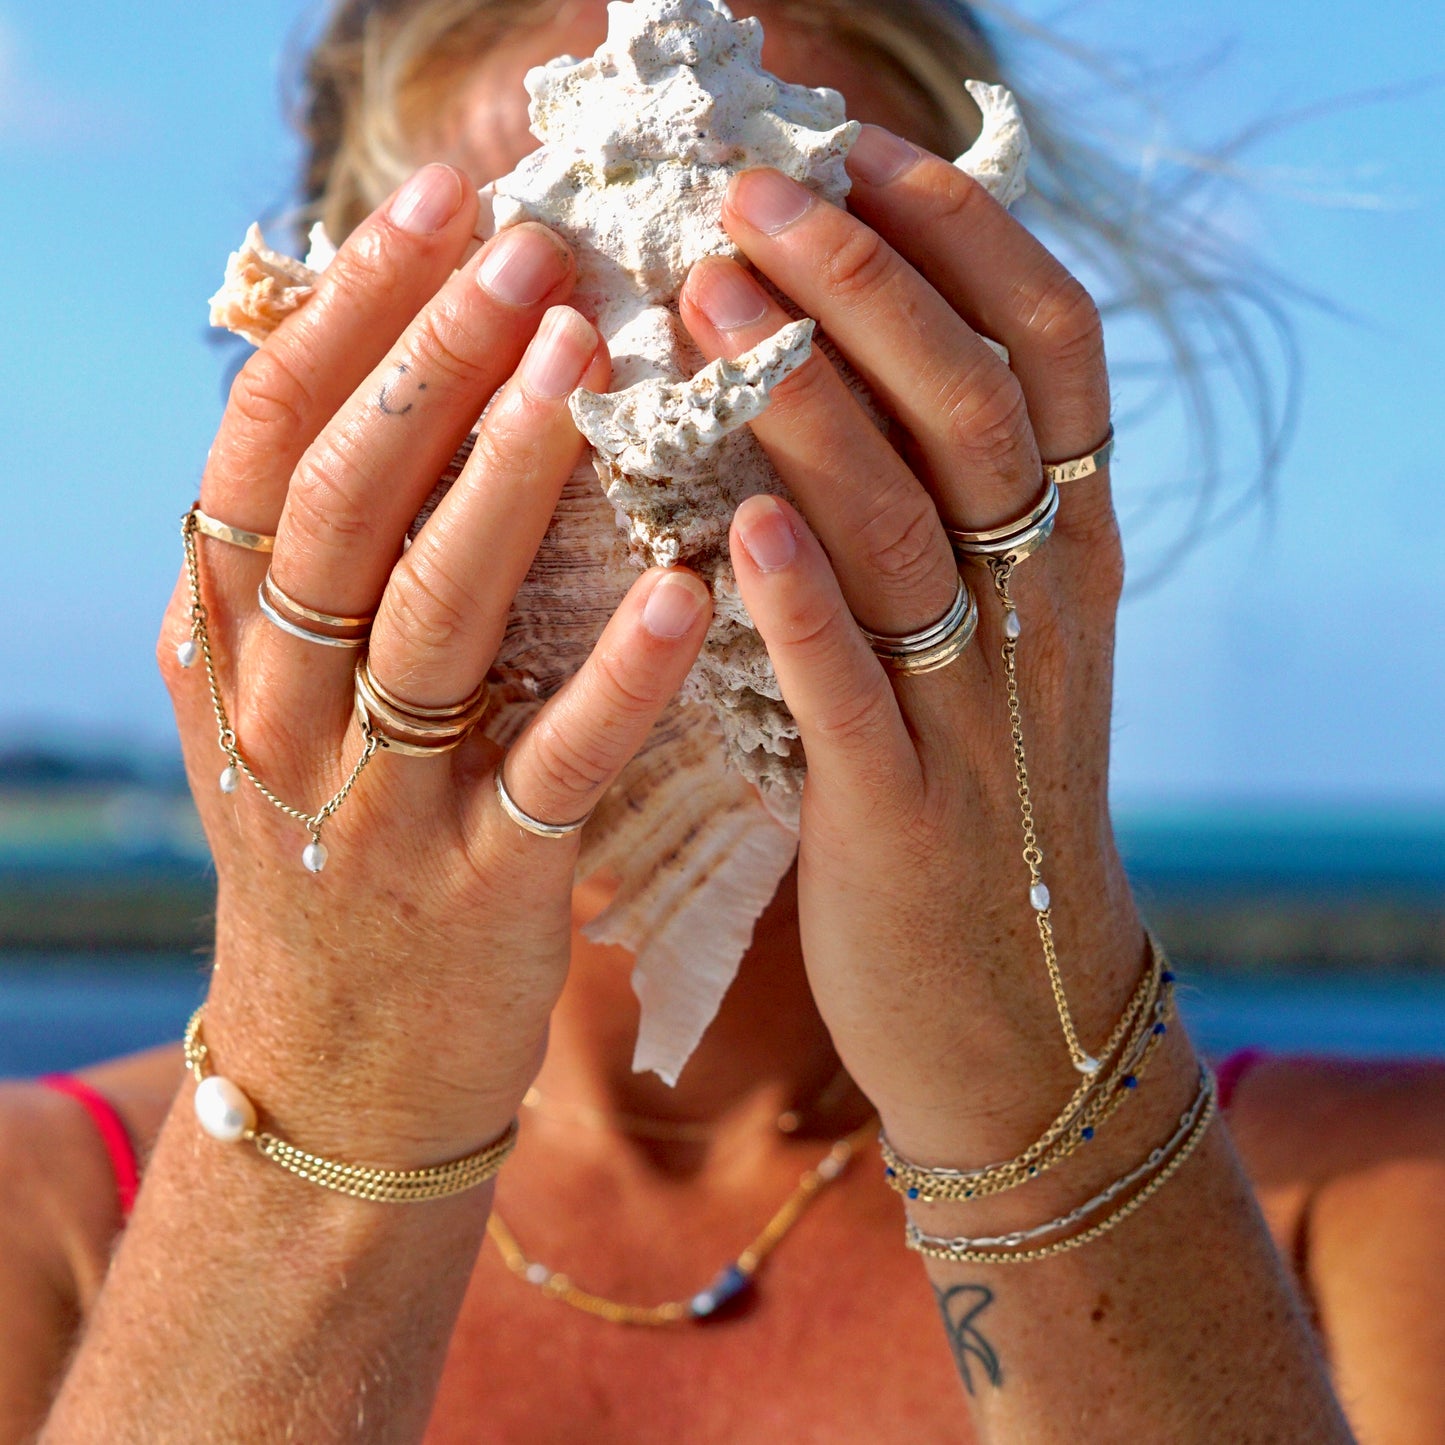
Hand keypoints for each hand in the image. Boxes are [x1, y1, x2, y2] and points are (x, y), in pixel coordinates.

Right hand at [160, 164, 711, 1162]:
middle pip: (343, 505)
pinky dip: (617, 679)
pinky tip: (688, 589)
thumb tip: (408, 380)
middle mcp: (282, 713)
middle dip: (428, 362)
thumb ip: (332, 568)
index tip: (442, 203)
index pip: (268, 444)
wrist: (346, 1071)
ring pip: (432, 619)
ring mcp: (375, 807)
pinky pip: (550, 769)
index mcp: (235, 646)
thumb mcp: (295, 705)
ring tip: (588, 359)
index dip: (351, 316)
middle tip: (530, 246)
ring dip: (507, 480)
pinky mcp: (478, 892)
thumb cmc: (347, 854)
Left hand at [679, 129, 1158, 1157]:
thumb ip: (931, 515)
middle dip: (869, 284)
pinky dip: (804, 597)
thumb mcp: (981, 643)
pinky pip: (856, 686)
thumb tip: (824, 365)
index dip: (964, 236)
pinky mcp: (903, 814)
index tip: (856, 149)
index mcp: (1063, 550)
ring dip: (814, 404)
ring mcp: (979, 712)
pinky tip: (738, 519)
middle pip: (977, 407)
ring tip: (714, 297)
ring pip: (913, 527)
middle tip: (752, 192)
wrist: (1006, 1008)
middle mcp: (1040, 608)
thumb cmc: (964, 799)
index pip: (1051, 349)